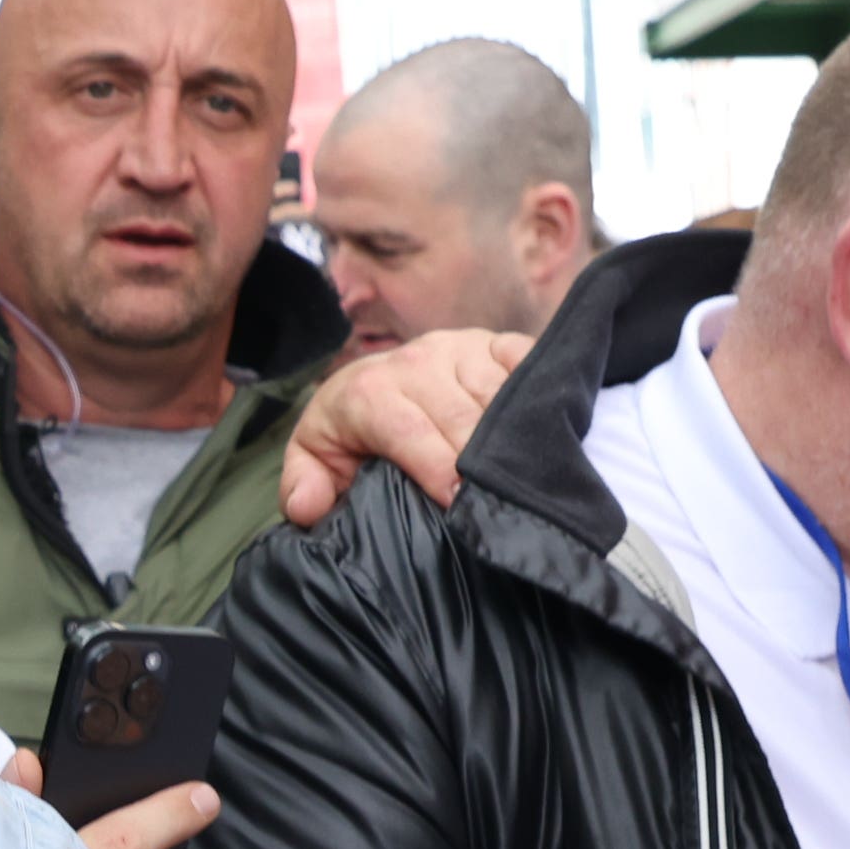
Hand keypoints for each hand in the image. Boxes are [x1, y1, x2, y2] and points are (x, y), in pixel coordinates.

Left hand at [279, 327, 528, 527]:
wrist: (372, 379)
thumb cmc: (349, 431)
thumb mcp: (315, 457)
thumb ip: (303, 486)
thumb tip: (308, 507)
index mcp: (369, 390)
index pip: (410, 430)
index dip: (436, 467)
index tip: (458, 501)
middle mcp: (416, 361)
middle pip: (464, 417)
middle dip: (483, 464)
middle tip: (501, 503)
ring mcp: (461, 347)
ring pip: (500, 395)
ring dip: (515, 438)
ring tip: (526, 478)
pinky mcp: (495, 342)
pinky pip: (528, 363)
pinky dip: (541, 396)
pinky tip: (546, 431)